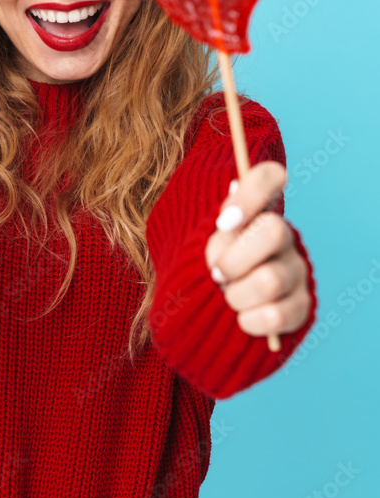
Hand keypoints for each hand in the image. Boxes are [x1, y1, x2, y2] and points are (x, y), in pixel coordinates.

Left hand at [204, 161, 310, 336]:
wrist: (206, 317)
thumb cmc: (200, 272)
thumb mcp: (196, 246)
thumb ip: (210, 232)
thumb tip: (228, 223)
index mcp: (254, 211)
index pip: (269, 177)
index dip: (250, 195)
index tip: (223, 223)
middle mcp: (283, 235)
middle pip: (274, 231)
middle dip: (234, 259)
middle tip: (216, 274)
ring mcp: (296, 270)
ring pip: (270, 280)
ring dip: (236, 295)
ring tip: (227, 298)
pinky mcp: (301, 307)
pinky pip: (277, 315)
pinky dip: (249, 321)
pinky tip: (241, 317)